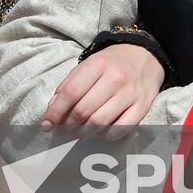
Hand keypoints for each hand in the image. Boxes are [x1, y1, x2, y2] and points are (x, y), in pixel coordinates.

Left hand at [40, 43, 165, 138]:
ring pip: (100, 123)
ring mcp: (130, 94)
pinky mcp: (143, 107)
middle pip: (84, 110)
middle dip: (67, 126)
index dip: (55, 112)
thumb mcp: (88, 65)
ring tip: (76, 134)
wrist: (146, 56)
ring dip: (83, 133)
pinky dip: (104, 136)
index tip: (46, 125)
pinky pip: (120, 129)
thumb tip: (52, 110)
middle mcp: (115, 78)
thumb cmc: (111, 63)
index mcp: (98, 65)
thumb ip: (69, 84)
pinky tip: (98, 133)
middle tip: (61, 132)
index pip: (70, 93)